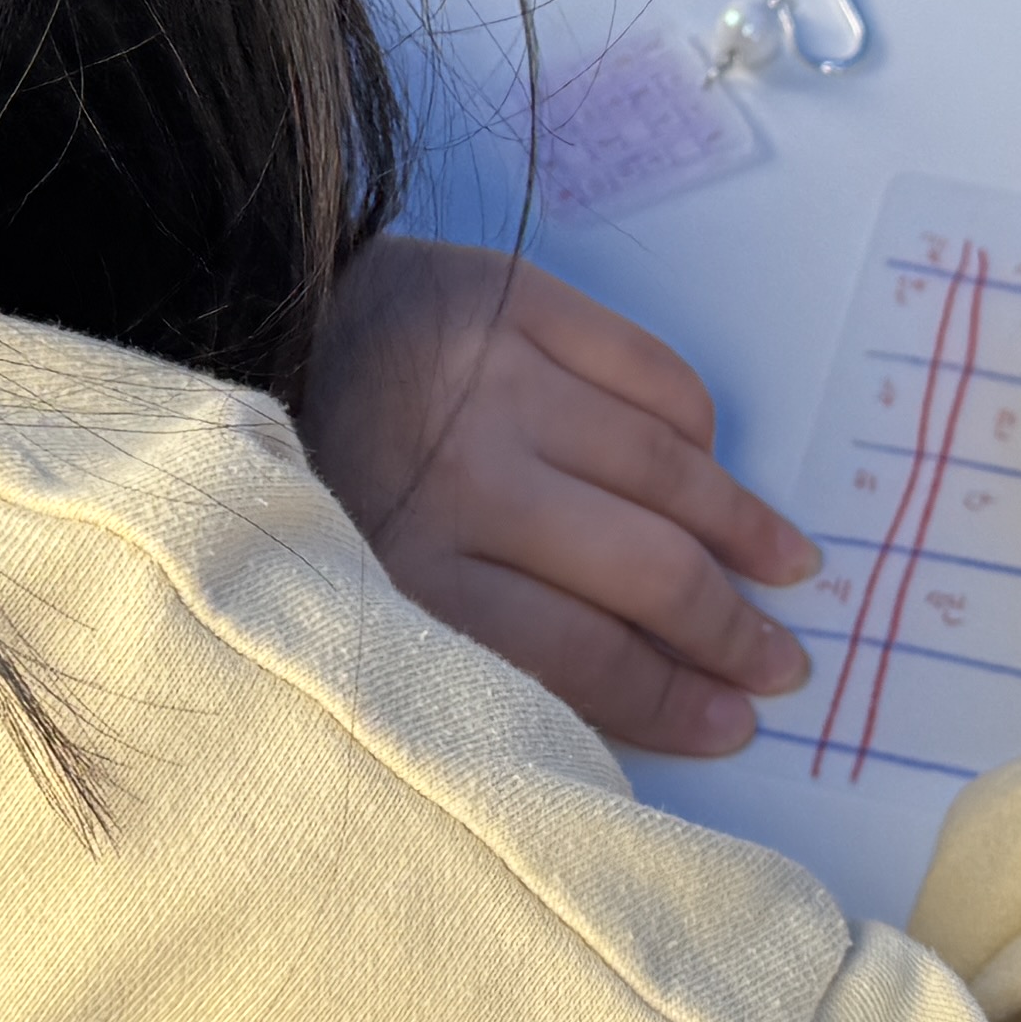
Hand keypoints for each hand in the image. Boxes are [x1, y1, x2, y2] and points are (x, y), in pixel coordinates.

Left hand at [301, 238, 816, 755]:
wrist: (233, 328)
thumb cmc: (305, 478)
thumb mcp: (354, 589)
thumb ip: (467, 643)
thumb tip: (622, 697)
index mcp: (412, 575)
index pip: (581, 659)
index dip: (671, 699)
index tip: (732, 723)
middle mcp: (465, 478)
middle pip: (642, 572)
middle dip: (727, 631)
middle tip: (781, 662)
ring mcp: (497, 380)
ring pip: (662, 469)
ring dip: (739, 526)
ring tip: (787, 566)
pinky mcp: (515, 298)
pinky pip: (643, 366)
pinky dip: (691, 418)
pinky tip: (712, 460)